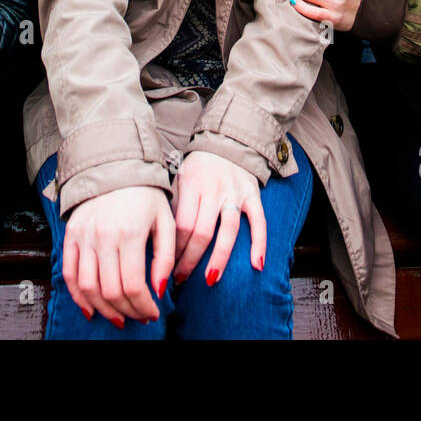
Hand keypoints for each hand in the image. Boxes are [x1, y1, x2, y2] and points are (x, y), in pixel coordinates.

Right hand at [63, 186, 174, 326]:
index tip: (153, 313)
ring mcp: (83, 236)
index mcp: (129, 233)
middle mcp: (102, 236)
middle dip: (127, 311)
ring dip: (104, 309)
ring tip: (119, 317)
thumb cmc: (147, 195)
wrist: (116, 167)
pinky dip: (78, 296)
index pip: (133, 285)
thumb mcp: (165, 221)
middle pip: (111, 291)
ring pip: (89, 287)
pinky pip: (69, 274)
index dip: (143, 307)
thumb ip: (165, 257)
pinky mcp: (70, 235)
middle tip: (138, 317)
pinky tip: (91, 309)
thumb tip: (159, 290)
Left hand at [171, 150, 265, 286]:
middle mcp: (213, 189)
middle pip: (201, 232)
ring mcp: (235, 193)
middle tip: (180, 280)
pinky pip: (259, 222)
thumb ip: (174, 204)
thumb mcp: (179, 177)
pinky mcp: (253, 195)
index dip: (173, 249)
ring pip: (228, 231)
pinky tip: (256, 265)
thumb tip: (161, 239)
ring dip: (219, 259)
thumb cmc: (198, 166)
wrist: (227, 141)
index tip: (166, 267)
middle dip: (189, 260)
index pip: (181, 224)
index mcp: (191, 184)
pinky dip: (259, 244)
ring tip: (210, 280)